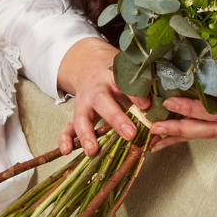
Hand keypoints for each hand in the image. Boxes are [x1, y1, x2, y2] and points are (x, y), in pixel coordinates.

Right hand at [57, 38, 147, 155]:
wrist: (90, 66)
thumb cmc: (116, 75)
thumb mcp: (129, 76)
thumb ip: (140, 90)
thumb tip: (151, 106)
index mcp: (113, 77)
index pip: (124, 83)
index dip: (135, 94)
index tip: (146, 104)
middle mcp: (96, 89)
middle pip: (102, 101)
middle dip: (115, 118)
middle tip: (130, 134)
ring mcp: (83, 102)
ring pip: (81, 117)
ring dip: (86, 134)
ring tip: (92, 150)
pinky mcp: (76, 113)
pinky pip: (68, 125)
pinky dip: (65, 138)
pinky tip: (66, 150)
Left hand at [148, 97, 216, 151]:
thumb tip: (205, 50)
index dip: (193, 109)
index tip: (169, 102)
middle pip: (209, 129)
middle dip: (180, 129)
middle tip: (155, 126)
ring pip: (205, 136)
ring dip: (179, 137)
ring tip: (155, 139)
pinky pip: (206, 135)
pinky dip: (186, 138)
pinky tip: (167, 140)